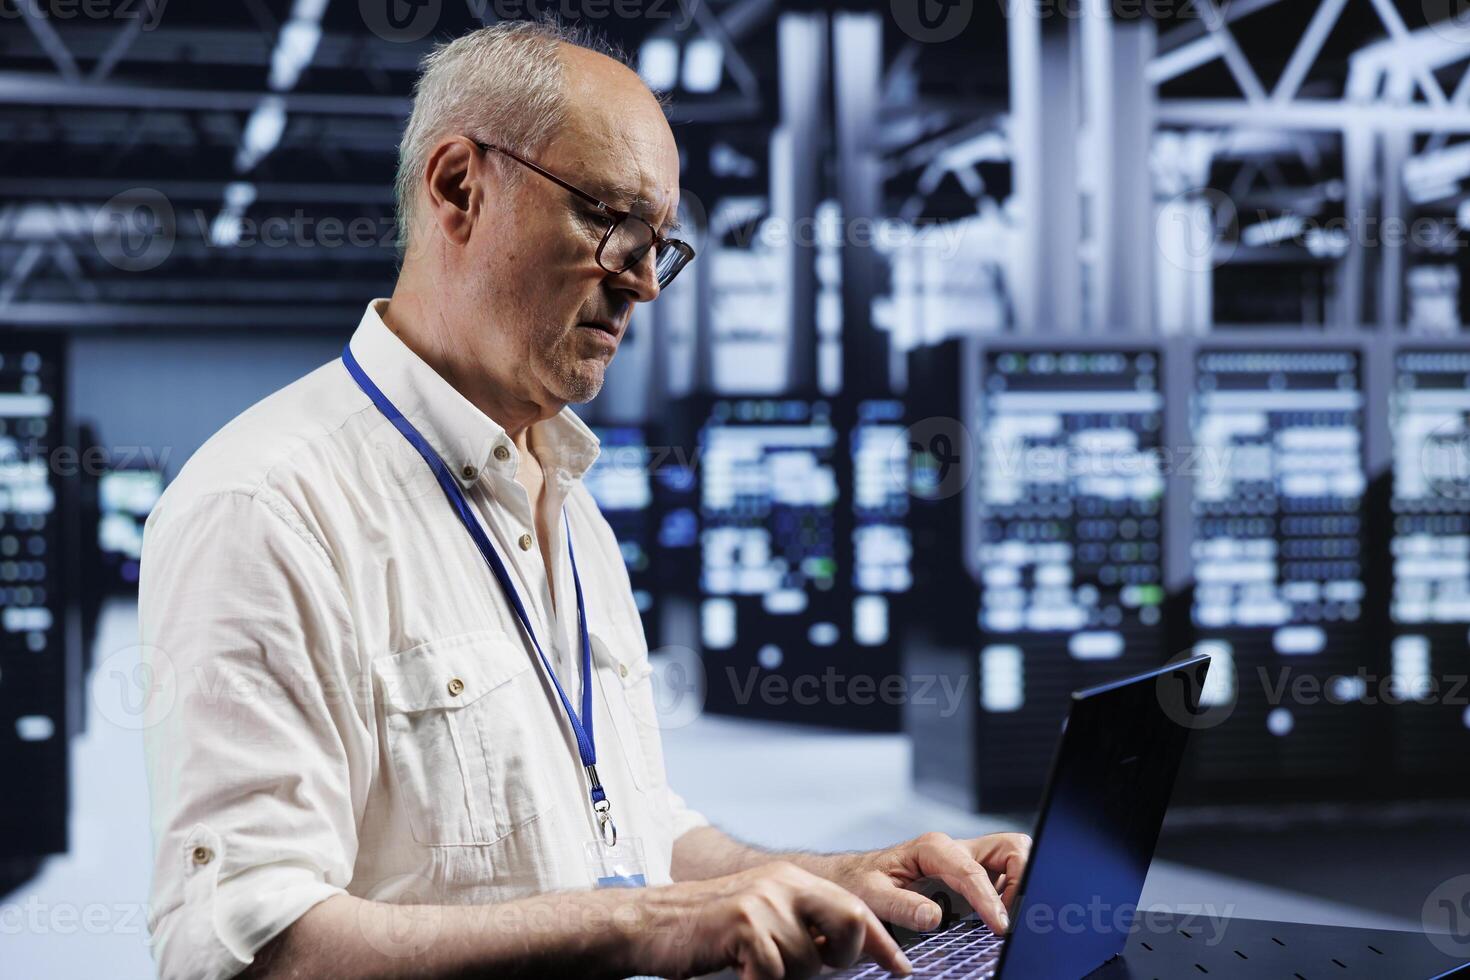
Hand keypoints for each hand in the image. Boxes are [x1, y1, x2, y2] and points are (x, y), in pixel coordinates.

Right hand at [629, 861, 911, 979]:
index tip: (902, 969)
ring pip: (810, 962)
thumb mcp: (762, 916)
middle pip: (853, 921)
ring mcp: (764, 901)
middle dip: (846, 958)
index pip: (855, 908)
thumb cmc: (707, 932)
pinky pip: (775, 974)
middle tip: (819, 968)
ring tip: (753, 966)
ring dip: (787, 978)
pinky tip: (737, 971)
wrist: (648, 922)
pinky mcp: (744, 925)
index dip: (884, 943)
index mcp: (792, 879)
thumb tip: (848, 954)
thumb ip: (803, 926)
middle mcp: (783, 883)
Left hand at [829, 831, 1031, 936]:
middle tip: (1011, 916)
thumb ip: (902, 906)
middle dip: (1022, 877)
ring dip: (1020, 885)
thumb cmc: (859, 883)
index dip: (991, 901)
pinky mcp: (967, 878)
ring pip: (1012, 859)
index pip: (973, 873)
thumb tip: (935, 917)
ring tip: (1007, 920)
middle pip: (1010, 848)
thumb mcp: (872, 896)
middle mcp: (953, 850)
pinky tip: (999, 920)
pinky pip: (1002, 879)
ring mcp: (964, 862)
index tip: (1000, 927)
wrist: (850, 879)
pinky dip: (1011, 896)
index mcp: (933, 848)